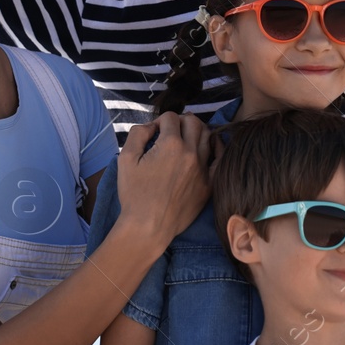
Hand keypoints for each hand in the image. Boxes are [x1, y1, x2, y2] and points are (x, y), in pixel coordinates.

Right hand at [114, 112, 212, 249]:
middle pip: (193, 122)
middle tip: (170, 131)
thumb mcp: (125, 159)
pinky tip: (209, 145)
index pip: (170, 117)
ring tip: (186, 137)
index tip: (153, 133)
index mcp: (170, 145)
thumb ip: (138, 134)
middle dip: (180, 121)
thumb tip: (151, 126)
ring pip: (208, 136)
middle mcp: (191, 153)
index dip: (159, 121)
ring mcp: (203, 169)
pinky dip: (215, 147)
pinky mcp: (209, 184)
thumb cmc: (134, 194)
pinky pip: (219, 158)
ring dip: (196, 131)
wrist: (148, 227)